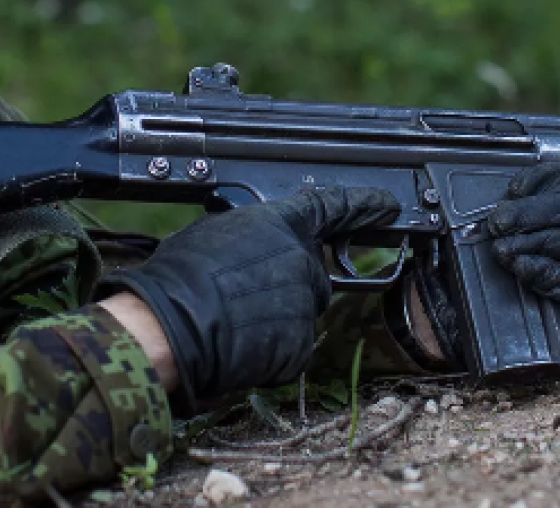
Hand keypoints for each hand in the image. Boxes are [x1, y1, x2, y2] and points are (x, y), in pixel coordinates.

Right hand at [99, 187, 400, 407]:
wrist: (174, 326)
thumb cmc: (182, 275)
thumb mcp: (216, 232)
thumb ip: (252, 235)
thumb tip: (255, 246)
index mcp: (281, 226)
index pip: (332, 208)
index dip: (362, 206)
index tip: (386, 206)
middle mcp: (302, 261)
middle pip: (311, 275)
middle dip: (286, 286)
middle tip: (243, 297)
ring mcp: (305, 305)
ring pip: (298, 314)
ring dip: (273, 320)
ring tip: (231, 323)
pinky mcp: (300, 347)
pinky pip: (289, 350)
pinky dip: (269, 352)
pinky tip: (239, 347)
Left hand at [484, 163, 559, 334]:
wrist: (519, 329)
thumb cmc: (515, 273)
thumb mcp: (508, 237)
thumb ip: (509, 214)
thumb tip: (493, 201)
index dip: (550, 178)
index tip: (513, 189)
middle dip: (538, 211)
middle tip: (499, 224)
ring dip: (541, 243)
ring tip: (506, 251)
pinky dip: (554, 275)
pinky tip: (525, 271)